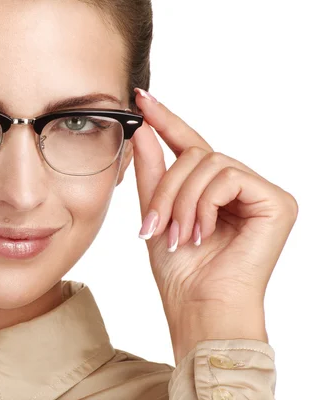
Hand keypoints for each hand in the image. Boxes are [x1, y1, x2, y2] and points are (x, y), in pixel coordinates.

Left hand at [131, 88, 297, 362]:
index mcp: (212, 189)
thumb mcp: (156, 213)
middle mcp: (239, 186)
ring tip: (178, 236)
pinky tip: (203, 232)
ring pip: (209, 163)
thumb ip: (153, 171)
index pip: (190, 144)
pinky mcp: (277, 201)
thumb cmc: (180, 270)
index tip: (142, 98)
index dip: (166, 121)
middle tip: (153, 226)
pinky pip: (229, 177)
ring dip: (182, 201)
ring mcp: (260, 192)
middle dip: (166, 189)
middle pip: (196, 154)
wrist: (199, 306)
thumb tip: (144, 130)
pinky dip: (205, 204)